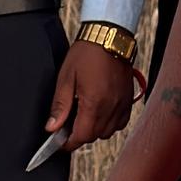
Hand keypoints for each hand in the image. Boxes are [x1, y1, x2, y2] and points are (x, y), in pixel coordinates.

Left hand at [44, 35, 136, 151]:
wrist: (109, 37)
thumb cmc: (87, 53)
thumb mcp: (66, 78)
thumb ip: (60, 106)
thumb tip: (52, 127)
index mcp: (93, 103)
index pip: (81, 136)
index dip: (68, 143)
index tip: (60, 142)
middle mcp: (110, 107)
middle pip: (94, 136)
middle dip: (80, 135)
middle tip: (68, 126)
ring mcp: (122, 104)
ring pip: (108, 132)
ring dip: (95, 130)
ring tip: (84, 116)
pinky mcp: (128, 100)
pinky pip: (120, 123)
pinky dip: (110, 123)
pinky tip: (100, 112)